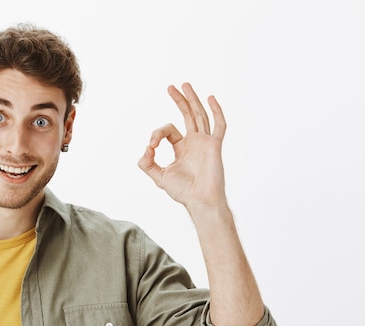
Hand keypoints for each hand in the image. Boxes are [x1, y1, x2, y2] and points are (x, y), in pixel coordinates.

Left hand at [138, 83, 227, 209]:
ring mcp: (205, 143)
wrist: (200, 201)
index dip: (157, 133)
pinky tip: (210, 98)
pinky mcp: (214, 146)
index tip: (151, 145)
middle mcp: (194, 143)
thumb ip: (148, 164)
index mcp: (182, 148)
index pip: (169, 130)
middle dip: (179, 101)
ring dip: (192, 100)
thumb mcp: (159, 177)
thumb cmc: (183, 192)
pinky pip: (219, 126)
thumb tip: (145, 150)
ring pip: (200, 115)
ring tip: (184, 85)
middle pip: (187, 115)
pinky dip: (216, 111)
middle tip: (170, 87)